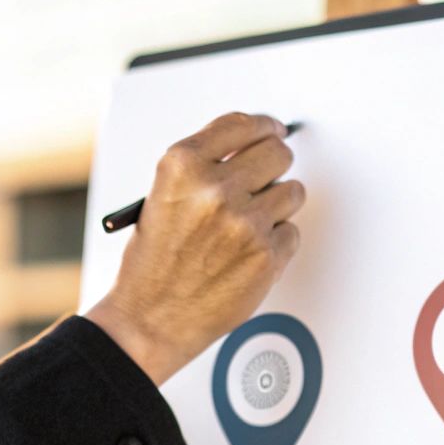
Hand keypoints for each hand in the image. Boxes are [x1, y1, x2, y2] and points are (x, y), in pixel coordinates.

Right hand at [87, 112, 306, 385]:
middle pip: (276, 153)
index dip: (264, 126)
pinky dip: (276, 243)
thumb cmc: (153, 264)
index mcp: (183, 166)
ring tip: (249, 226)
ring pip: (293, 191)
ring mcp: (245, 222)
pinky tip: (247, 255)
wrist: (150, 318)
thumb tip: (250, 152)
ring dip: (278, 205)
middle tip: (268, 177)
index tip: (274, 130)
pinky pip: (291, 232)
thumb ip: (203, 169)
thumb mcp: (163, 198)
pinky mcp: (266, 255)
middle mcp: (215, 189)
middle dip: (274, 164)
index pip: (241, 125)